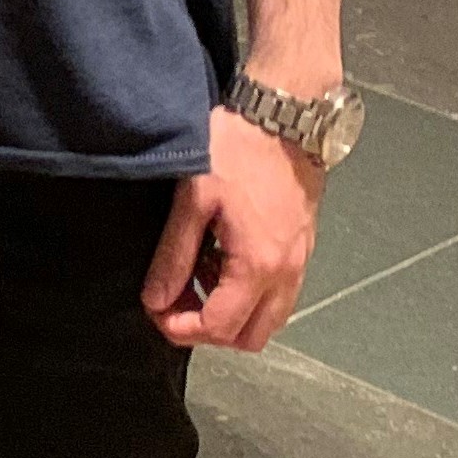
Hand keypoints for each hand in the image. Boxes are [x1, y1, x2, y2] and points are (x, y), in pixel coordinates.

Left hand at [142, 107, 325, 352]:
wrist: (285, 119)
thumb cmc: (238, 150)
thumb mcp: (193, 199)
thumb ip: (174, 255)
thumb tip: (156, 299)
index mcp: (258, 266)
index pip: (219, 327)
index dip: (181, 329)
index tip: (155, 310)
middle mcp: (286, 274)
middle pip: (249, 337)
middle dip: (208, 330)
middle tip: (175, 302)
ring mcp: (300, 263)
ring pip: (268, 319)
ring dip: (231, 314)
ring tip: (198, 279)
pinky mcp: (302, 249)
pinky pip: (279, 295)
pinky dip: (249, 295)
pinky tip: (222, 261)